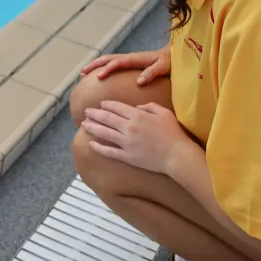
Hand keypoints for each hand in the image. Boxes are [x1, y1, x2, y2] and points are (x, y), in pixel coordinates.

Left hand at [80, 100, 194, 174]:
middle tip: (86, 111)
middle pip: (107, 118)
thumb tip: (137, 107)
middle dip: (95, 114)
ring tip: (83, 124)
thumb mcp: (164, 113)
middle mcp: (129, 128)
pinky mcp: (127, 156)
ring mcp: (126, 143)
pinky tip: (91, 143)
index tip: (101, 104)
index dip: (107, 105)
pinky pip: (109, 151)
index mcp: (137, 116)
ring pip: (104, 133)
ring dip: (92, 127)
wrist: (177, 155)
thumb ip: (150, 106)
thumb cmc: (173, 133)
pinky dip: (98, 147)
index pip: (117, 107)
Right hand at [81, 48, 169, 84]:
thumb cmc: (170, 62)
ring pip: (108, 60)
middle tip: (82, 73)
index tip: (98, 77)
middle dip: (94, 65)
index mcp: (135, 59)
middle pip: (108, 59)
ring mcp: (129, 59)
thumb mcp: (163, 67)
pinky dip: (103, 67)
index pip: (117, 63)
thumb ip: (152, 73)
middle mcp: (130, 57)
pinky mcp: (131, 63)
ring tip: (84, 73)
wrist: (174, 54)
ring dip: (96, 65)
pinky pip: (113, 63)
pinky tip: (99, 75)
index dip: (107, 69)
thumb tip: (139, 81)